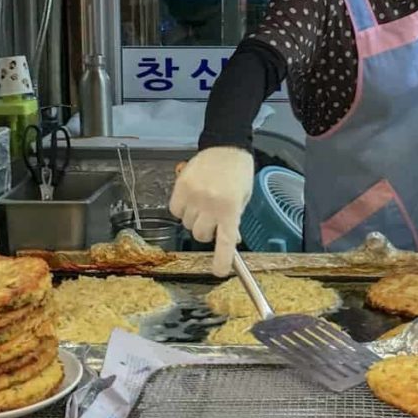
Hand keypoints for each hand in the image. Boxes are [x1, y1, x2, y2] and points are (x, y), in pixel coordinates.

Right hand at [170, 147, 253, 276]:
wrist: (225, 146)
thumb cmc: (238, 173)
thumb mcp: (243, 199)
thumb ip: (234, 220)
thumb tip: (229, 242)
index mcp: (230, 208)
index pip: (225, 241)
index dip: (222, 259)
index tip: (219, 271)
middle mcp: (211, 204)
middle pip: (201, 235)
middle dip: (206, 232)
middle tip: (212, 218)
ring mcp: (194, 194)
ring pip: (187, 224)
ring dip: (194, 219)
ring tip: (203, 203)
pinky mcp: (180, 186)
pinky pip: (175, 210)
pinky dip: (181, 210)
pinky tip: (191, 199)